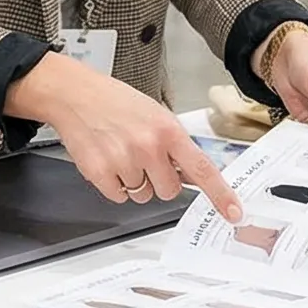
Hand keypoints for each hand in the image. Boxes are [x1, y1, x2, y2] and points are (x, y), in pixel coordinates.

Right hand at [9, 53, 243, 220]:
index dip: (221, 195)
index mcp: (168, 130)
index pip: (202, 169)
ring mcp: (123, 161)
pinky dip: (113, 184)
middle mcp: (148, 147)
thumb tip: (193, 174)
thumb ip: (174, 144)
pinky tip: (107, 159)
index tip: (234, 213)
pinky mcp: (99, 173)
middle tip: (144, 158)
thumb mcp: (155, 114)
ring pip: (142, 195)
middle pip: (169, 190)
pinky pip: (118, 196)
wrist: (74, 94)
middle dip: (159, 180)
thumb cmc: (115, 102)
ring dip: (134, 181)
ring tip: (121, 153)